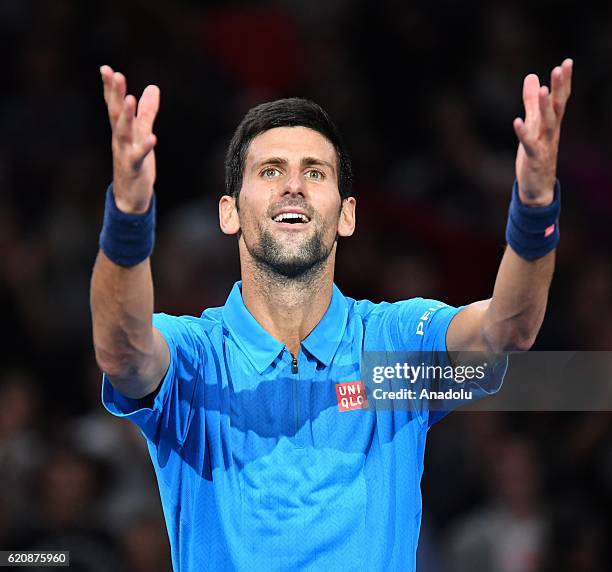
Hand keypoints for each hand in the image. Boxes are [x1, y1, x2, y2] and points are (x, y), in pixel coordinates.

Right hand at [100, 65, 159, 213]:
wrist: (130, 196)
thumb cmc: (136, 163)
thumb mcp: (143, 134)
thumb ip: (147, 112)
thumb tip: (153, 87)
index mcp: (122, 131)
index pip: (113, 106)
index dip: (110, 88)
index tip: (106, 68)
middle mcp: (120, 140)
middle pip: (116, 114)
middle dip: (115, 95)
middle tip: (115, 74)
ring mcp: (126, 153)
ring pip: (124, 132)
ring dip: (126, 115)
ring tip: (129, 98)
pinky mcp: (135, 168)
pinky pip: (139, 156)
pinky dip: (145, 147)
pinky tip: (152, 138)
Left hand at [513, 58, 572, 205]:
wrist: (537, 188)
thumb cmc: (535, 154)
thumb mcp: (533, 125)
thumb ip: (531, 102)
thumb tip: (531, 76)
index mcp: (551, 124)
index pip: (561, 99)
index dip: (564, 82)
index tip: (567, 62)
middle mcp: (551, 132)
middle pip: (557, 107)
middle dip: (559, 88)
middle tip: (561, 68)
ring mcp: (543, 145)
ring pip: (547, 123)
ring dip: (545, 107)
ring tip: (543, 89)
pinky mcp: (533, 158)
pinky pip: (528, 144)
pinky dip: (522, 133)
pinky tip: (516, 121)